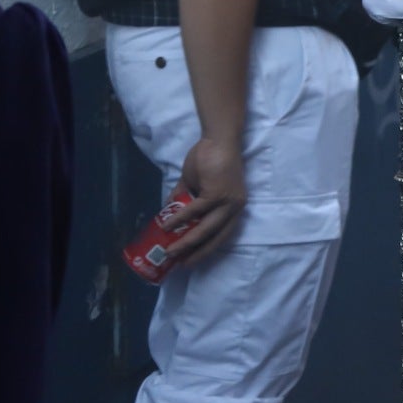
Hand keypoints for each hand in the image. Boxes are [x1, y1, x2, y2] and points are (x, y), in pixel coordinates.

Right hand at [167, 137, 247, 264]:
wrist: (219, 140)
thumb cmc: (211, 161)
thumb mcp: (199, 186)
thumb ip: (187, 200)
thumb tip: (169, 214)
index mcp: (234, 207)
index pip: (223, 235)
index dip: (207, 249)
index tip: (191, 261)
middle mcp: (235, 207)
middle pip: (216, 236)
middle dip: (197, 252)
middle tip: (180, 263)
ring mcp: (227, 201)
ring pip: (206, 228)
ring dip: (186, 241)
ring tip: (169, 251)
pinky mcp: (216, 193)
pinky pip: (195, 211)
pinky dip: (179, 220)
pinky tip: (166, 226)